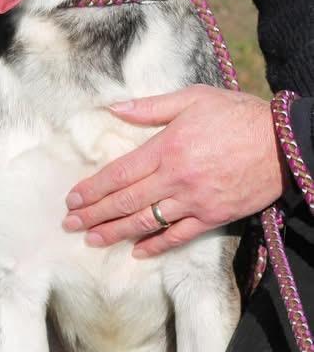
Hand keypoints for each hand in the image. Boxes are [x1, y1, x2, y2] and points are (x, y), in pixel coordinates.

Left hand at [63, 85, 286, 257]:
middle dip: (95, 214)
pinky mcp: (213, 216)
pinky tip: (137, 252)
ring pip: (146, 222)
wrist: (282, 142)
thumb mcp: (192, 98)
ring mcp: (194, 200)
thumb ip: (150, 108)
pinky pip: (178, 236)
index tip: (72, 200)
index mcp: (167, 147)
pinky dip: (156, 246)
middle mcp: (176, 177)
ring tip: (92, 240)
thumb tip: (113, 108)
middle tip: (69, 225)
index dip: (93, 189)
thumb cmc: (236, 114)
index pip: (119, 173)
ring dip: (116, 233)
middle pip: (126, 201)